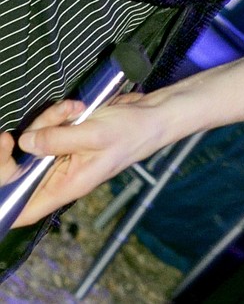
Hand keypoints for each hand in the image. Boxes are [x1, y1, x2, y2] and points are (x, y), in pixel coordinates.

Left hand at [2, 93, 157, 226]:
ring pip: (35, 143)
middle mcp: (61, 175)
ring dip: (47, 121)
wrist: (153, 116)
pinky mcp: (68, 138)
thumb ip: (58, 139)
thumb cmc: (131, 131)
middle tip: (22, 130)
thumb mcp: (95, 134)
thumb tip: (24, 143)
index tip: (5, 167)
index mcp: (66, 186)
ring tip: (73, 110)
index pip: (24, 209)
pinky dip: (57, 115)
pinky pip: (49, 128)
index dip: (5, 201)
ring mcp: (63, 156)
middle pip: (22, 170)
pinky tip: (76, 107)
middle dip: (22, 145)